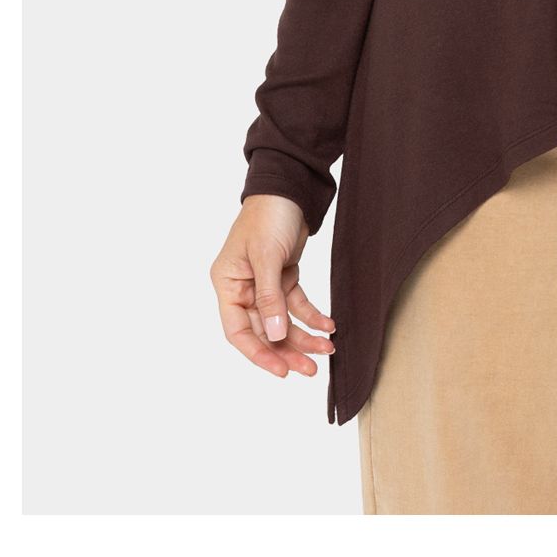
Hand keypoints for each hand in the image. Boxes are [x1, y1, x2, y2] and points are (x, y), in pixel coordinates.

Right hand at [211, 195, 336, 378]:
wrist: (289, 186)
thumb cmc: (268, 215)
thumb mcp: (267, 256)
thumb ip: (270, 297)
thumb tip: (273, 335)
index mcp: (228, 283)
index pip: (238, 330)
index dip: (259, 353)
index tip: (281, 370)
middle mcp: (243, 287)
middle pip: (263, 330)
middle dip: (288, 350)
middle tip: (310, 369)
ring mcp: (264, 284)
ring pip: (282, 321)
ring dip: (304, 337)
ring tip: (327, 350)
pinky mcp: (284, 277)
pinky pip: (297, 304)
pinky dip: (312, 315)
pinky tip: (328, 326)